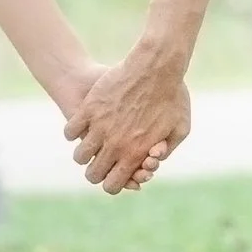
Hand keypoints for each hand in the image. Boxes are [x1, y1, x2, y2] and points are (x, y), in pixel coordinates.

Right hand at [66, 43, 191, 192]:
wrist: (157, 66)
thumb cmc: (173, 95)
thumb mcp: (180, 127)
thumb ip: (167, 149)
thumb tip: (153, 161)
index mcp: (136, 153)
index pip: (112, 185)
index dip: (111, 184)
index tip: (113, 174)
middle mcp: (115, 145)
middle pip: (92, 175)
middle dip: (96, 172)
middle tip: (100, 161)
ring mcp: (100, 127)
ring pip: (79, 155)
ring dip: (83, 153)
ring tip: (90, 143)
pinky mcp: (89, 108)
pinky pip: (70, 131)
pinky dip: (74, 132)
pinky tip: (83, 125)